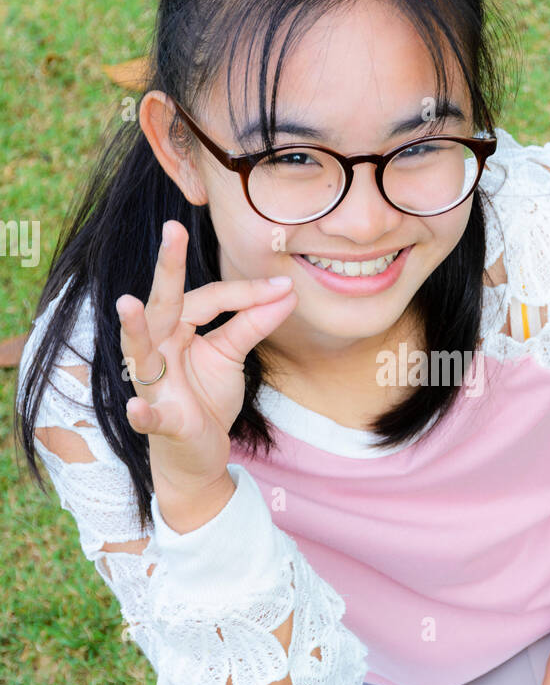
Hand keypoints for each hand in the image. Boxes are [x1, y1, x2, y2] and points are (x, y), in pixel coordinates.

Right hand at [115, 220, 296, 491]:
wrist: (198, 454)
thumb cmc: (206, 397)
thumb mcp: (231, 355)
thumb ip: (252, 323)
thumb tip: (287, 292)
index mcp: (175, 328)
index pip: (207, 299)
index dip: (244, 292)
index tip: (283, 286)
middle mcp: (156, 350)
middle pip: (163, 305)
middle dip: (167, 269)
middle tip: (171, 230)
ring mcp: (153, 385)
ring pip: (139, 353)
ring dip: (134, 330)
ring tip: (128, 304)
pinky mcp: (161, 422)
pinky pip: (148, 416)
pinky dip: (142, 414)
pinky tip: (136, 408)